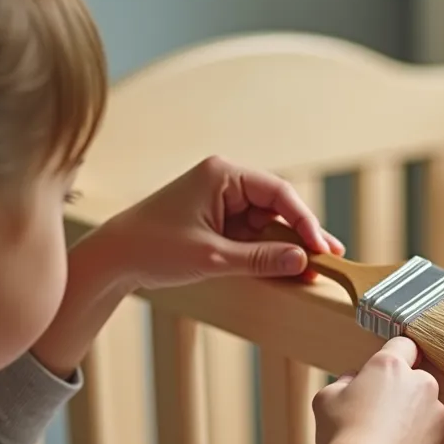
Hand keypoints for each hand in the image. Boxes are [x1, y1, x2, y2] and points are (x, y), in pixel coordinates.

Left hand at [94, 155, 345, 290]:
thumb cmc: (153, 248)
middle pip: (277, 206)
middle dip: (301, 234)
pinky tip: (287, 267)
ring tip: (313, 268)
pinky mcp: (216, 221)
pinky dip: (267, 252)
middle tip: (329, 259)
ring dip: (286, 246)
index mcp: (222, 174)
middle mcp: (224, 182)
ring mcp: (221, 202)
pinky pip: (251, 235)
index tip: (320, 249)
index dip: (304, 221)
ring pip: (266, 223)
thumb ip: (260, 259)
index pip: (278, 193)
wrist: (113, 259)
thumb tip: (302, 261)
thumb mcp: (212, 257)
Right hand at [312, 337, 443, 443]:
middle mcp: (423, 387)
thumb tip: (355, 382)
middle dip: (401, 399)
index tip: (388, 371)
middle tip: (376, 421)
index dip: (396, 355)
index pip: (403, 345)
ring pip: (427, 419)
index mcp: (393, 368)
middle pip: (416, 386)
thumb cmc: (343, 435)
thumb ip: (345, 383)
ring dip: (411, 429)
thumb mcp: (326, 399)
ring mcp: (440, 421)